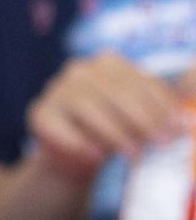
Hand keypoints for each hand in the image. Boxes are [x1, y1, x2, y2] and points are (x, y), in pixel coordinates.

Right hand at [25, 52, 182, 177]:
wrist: (72, 155)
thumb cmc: (111, 131)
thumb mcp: (138, 118)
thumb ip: (159, 115)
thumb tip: (188, 123)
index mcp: (108, 63)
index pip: (139, 81)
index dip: (161, 106)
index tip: (177, 130)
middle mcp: (79, 70)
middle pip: (116, 92)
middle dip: (142, 119)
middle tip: (160, 144)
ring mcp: (56, 90)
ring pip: (89, 106)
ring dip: (115, 133)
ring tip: (133, 155)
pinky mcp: (39, 113)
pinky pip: (60, 126)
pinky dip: (80, 142)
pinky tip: (96, 156)